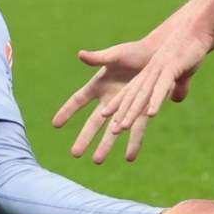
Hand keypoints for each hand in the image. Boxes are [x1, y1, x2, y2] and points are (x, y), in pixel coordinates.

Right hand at [63, 29, 211, 163]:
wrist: (158, 55)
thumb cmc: (134, 52)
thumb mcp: (116, 55)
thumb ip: (99, 58)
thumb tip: (81, 55)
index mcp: (99, 85)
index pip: (78, 101)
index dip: (67, 111)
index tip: (55, 125)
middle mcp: (110, 100)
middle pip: (93, 122)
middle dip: (84, 137)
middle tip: (75, 154)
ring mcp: (126, 107)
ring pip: (113, 130)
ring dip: (106, 145)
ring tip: (97, 161)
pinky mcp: (142, 111)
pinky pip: (137, 129)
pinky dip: (134, 142)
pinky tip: (130, 157)